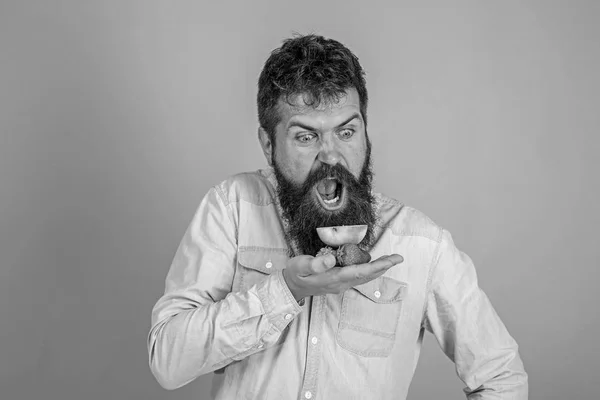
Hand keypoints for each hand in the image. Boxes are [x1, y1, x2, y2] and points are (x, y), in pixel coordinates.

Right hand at [282, 253, 403, 301]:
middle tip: (398, 258)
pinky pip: (359, 276)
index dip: (377, 266)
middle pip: (367, 275)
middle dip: (383, 267)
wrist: (292, 287)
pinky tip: (374, 264)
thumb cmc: (295, 273)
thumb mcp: (300, 266)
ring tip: (391, 260)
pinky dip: (369, 269)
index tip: (391, 261)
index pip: (360, 272)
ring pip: (364, 277)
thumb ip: (315, 264)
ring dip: (378, 268)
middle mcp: (341, 283)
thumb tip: (331, 258)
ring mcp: (341, 284)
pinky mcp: (340, 283)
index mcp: (333, 278)